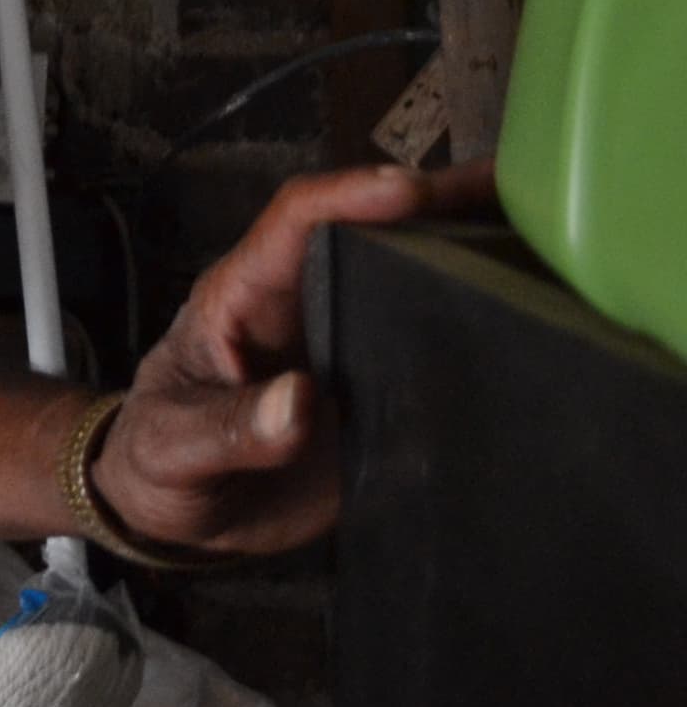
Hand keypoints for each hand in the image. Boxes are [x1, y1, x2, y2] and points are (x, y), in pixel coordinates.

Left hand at [91, 160, 498, 556]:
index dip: (350, 197)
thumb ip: (226, 430)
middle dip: (440, 206)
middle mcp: (305, 309)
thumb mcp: (170, 449)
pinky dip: (482, 336)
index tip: (409, 191)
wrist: (174, 514)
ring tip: (550, 245)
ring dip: (471, 261)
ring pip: (413, 287)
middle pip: (373, 235)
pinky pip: (435, 356)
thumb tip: (297, 405)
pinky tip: (538, 328)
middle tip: (520, 194)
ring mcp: (347, 351)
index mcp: (244, 297)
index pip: (296, 222)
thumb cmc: (156, 462)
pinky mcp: (379, 398)